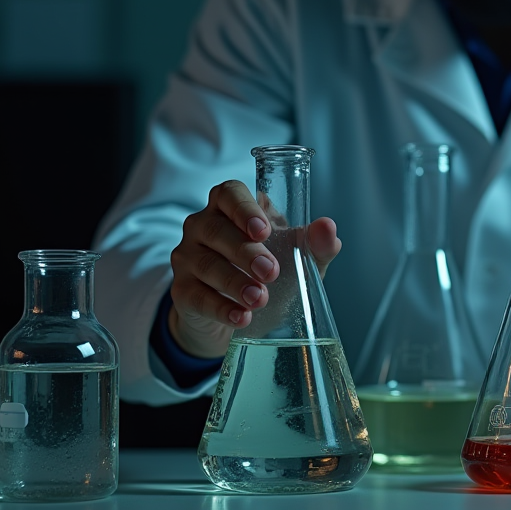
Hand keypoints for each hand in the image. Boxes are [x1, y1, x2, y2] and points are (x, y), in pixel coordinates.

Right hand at [168, 180, 341, 358]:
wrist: (241, 314)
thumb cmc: (269, 272)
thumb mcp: (298, 259)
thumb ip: (315, 244)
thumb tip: (328, 228)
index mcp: (230, 207)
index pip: (228, 193)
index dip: (243, 208)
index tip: (263, 231)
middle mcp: (203, 226)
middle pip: (217, 230)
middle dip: (246, 251)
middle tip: (271, 272)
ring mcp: (188, 257)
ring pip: (205, 263)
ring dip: (234, 282)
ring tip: (260, 298)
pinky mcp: (182, 290)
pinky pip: (196, 296)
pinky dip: (220, 308)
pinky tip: (241, 316)